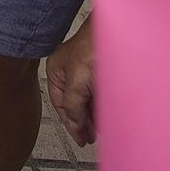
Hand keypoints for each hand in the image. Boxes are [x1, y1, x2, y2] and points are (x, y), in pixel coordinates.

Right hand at [46, 15, 94, 146]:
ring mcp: (82, 71)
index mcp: (55, 71)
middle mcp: (67, 71)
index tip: (80, 139)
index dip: (70, 124)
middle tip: (89, 138)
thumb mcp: (76, 81)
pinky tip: (105, 115)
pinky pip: (96, 93)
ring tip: (98, 130)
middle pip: (72, 103)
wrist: (114, 31)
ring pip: (85, 99)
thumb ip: (72, 104)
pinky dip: (99, 106)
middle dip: (80, 121)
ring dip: (91, 115)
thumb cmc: (92, 47)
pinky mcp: (97, 71)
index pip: (59, 104)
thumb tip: (74, 123)